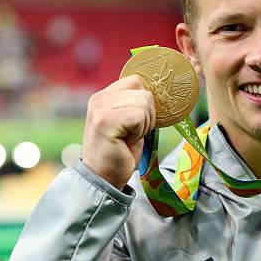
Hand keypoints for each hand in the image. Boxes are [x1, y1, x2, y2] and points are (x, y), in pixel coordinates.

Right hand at [81, 74, 155, 189]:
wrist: (104, 178)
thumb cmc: (120, 152)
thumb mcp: (129, 123)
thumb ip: (136, 105)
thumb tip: (160, 92)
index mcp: (104, 96)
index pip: (137, 81)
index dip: (145, 103)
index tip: (135, 123)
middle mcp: (100, 98)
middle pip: (145, 92)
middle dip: (147, 116)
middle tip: (131, 134)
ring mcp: (100, 107)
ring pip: (144, 103)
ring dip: (143, 125)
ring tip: (128, 138)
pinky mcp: (105, 119)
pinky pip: (139, 115)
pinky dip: (139, 131)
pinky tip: (125, 142)